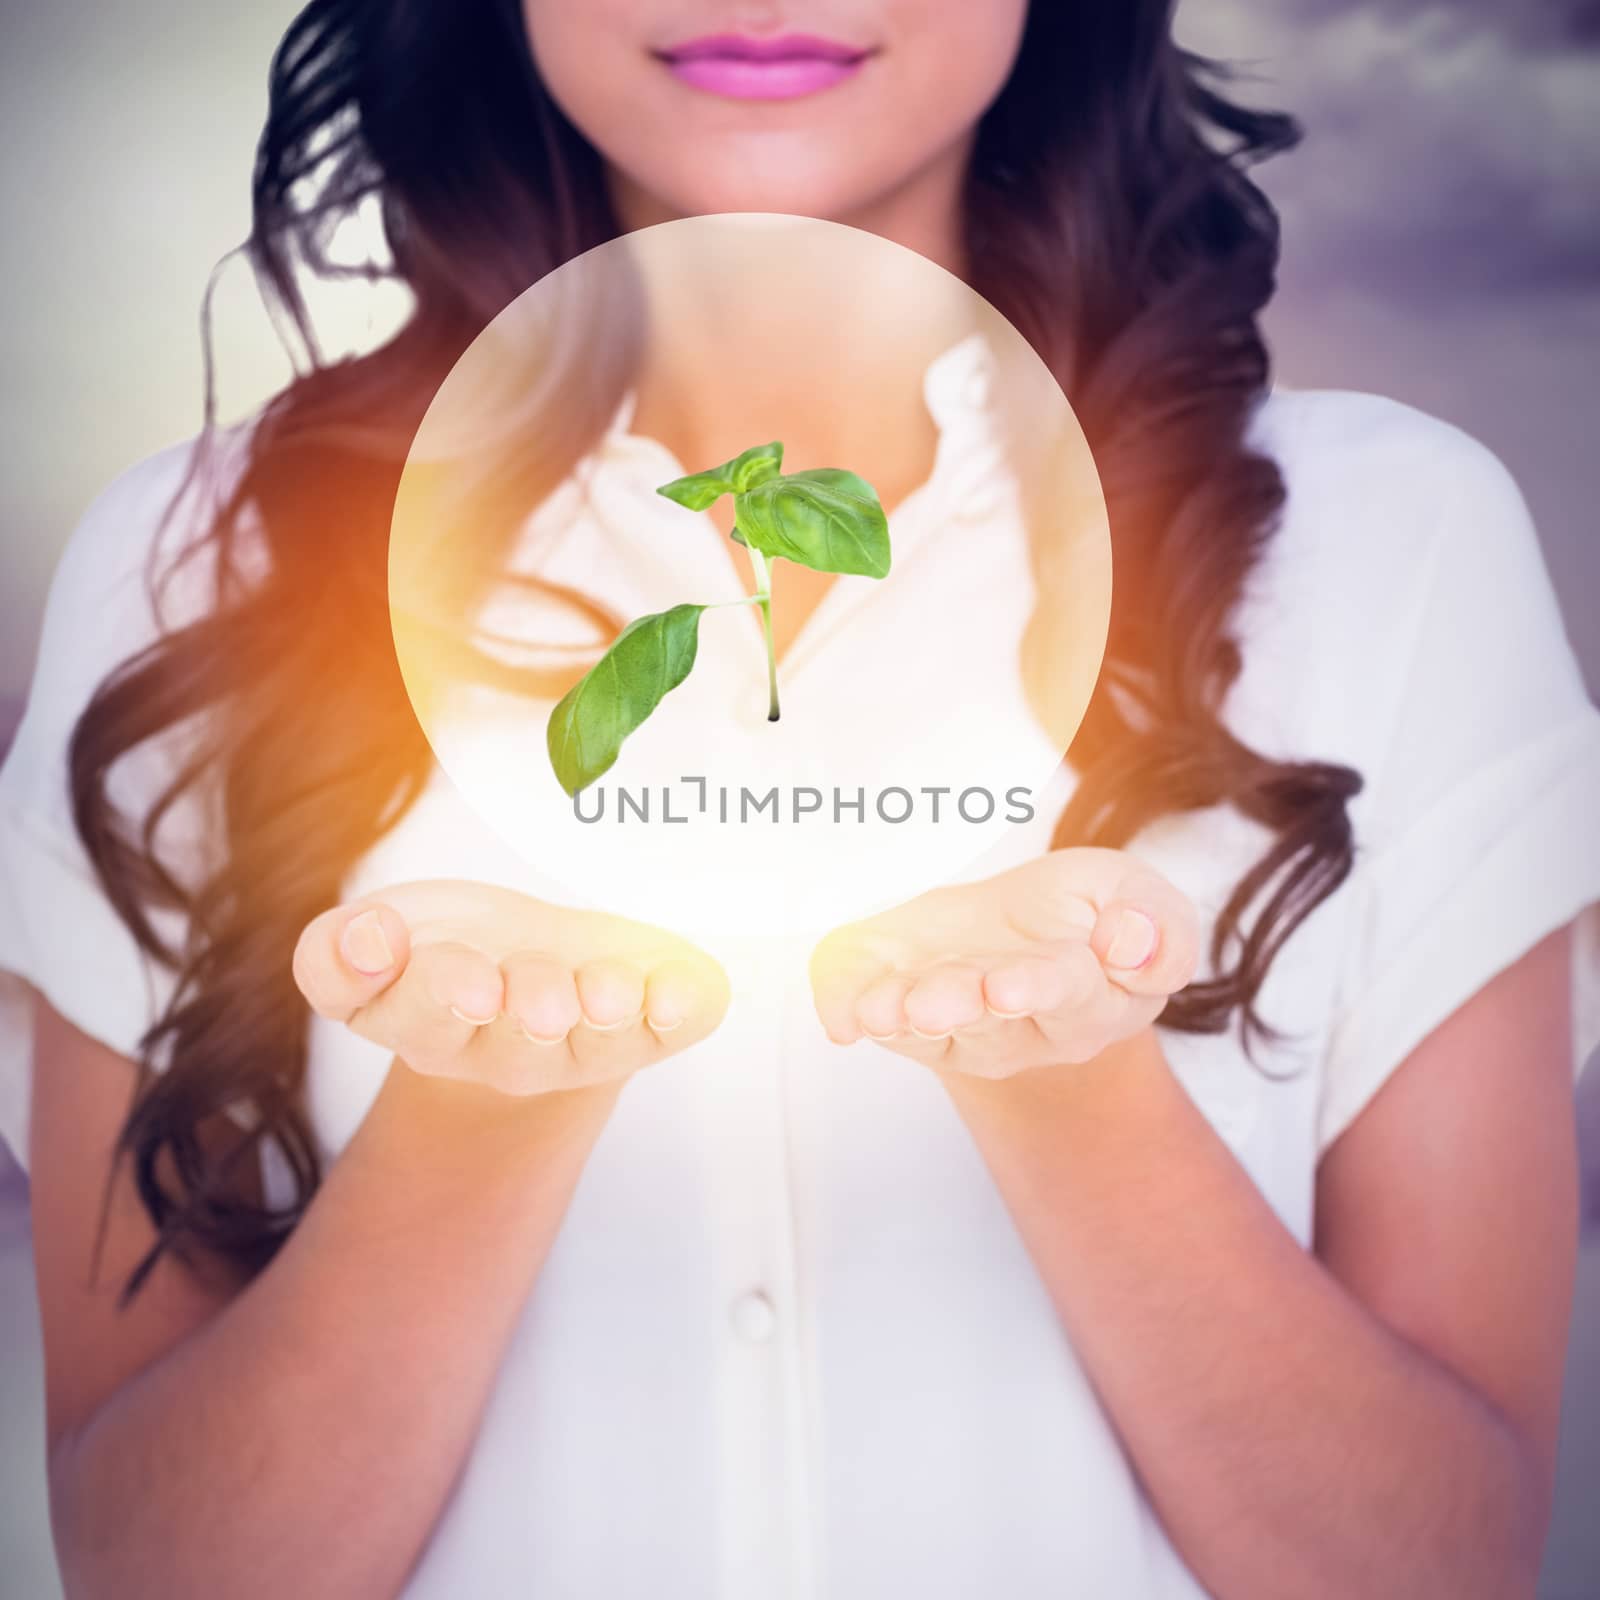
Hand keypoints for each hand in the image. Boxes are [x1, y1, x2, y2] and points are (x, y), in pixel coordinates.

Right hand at [292, 879, 730, 1095]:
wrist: (551, 977)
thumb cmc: (464, 944)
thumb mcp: (390, 928)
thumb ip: (344, 944)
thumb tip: (367, 937)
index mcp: (409, 1011)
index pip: (380, 1006)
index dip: (378, 976)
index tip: (384, 940)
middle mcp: (486, 1043)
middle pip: (490, 1038)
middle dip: (504, 1008)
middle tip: (511, 993)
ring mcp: (568, 1046)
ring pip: (575, 1046)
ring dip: (593, 1015)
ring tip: (604, 993)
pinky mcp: (641, 1034)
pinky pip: (661, 1035)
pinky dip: (675, 1013)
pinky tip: (678, 993)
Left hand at [809, 848, 1199, 1080]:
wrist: (1026, 930)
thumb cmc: (1088, 915)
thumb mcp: (1137, 898)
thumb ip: (1157, 928)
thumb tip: (1133, 943)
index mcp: (1090, 998)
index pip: (1065, 994)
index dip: (1035, 989)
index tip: (1006, 985)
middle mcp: (1018, 1025)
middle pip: (986, 1020)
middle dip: (955, 1006)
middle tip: (928, 1003)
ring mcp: (956, 1025)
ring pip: (927, 1027)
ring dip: (897, 1015)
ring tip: (877, 1008)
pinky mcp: (903, 1012)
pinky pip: (873, 1016)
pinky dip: (849, 1008)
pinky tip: (838, 1012)